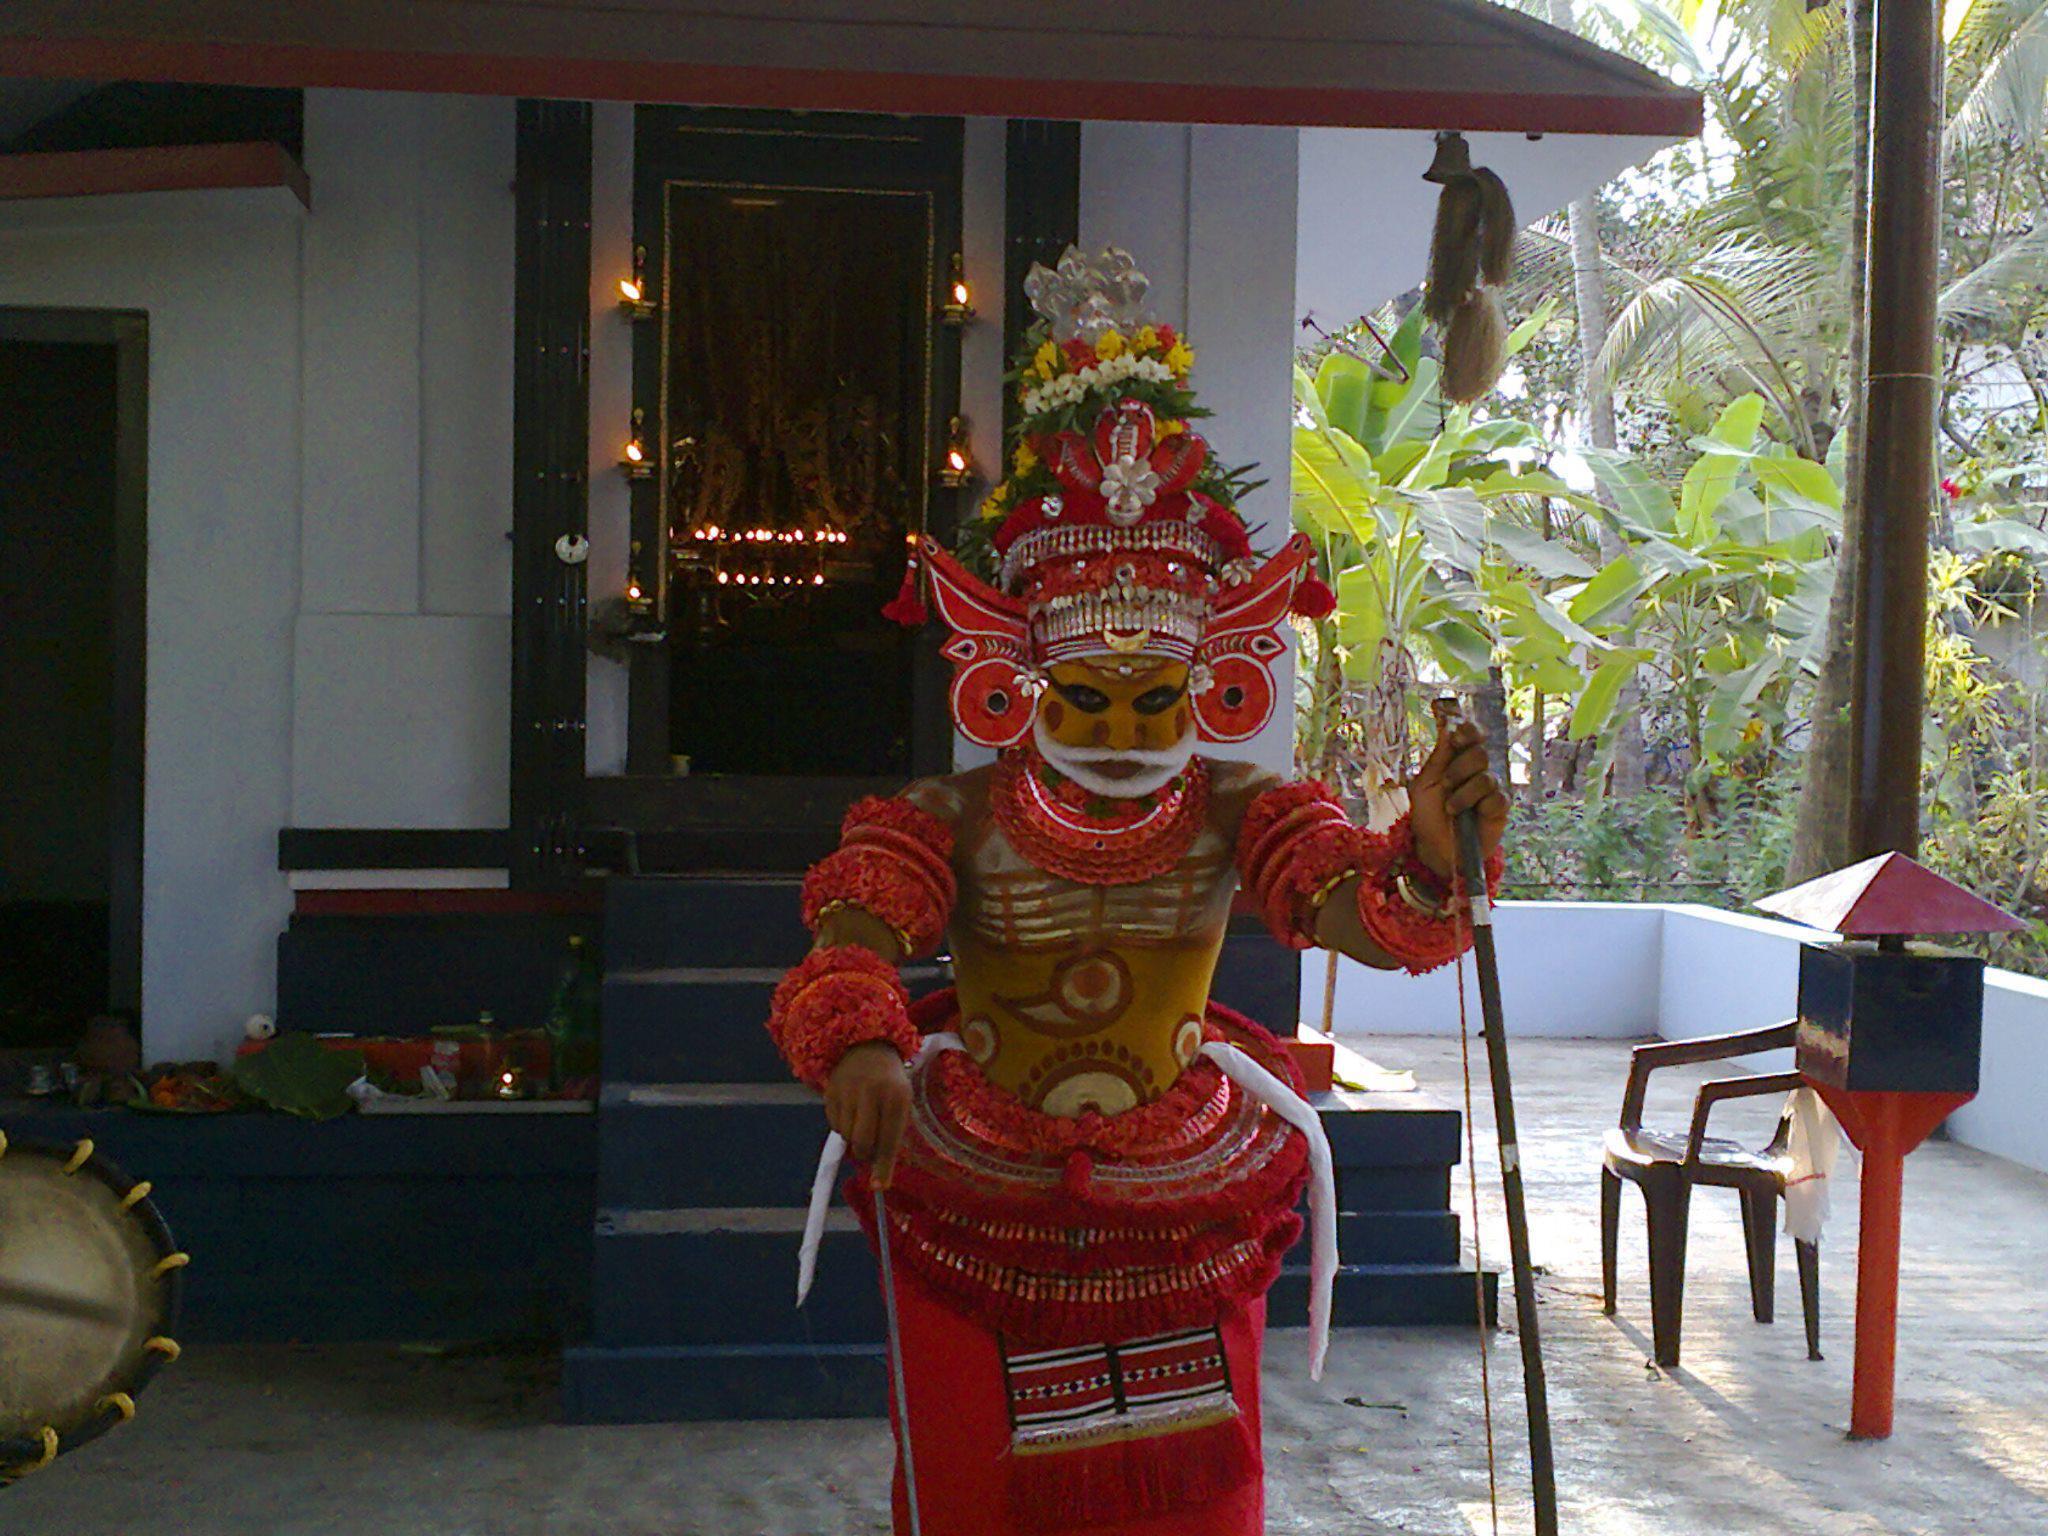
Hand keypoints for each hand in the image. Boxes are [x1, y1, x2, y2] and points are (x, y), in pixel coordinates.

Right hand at [823, 1040, 911, 1188]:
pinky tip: (851, 1109)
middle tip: (868, 1150)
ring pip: (846, 1136)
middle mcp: (872, 1093)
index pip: (889, 1140)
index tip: (879, 1187)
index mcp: (897, 1097)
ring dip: (853, 1138)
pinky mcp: (830, 1091)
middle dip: (865, 1154)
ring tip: (863, 1120)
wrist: (867, 1046)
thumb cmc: (890, 1082)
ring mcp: (848, 1091)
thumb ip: (892, 1135)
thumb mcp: (900, 1102)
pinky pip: (834, 1125)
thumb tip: (878, 1177)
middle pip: (863, 1143)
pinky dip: (842, 1126)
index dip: (884, 1166)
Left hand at [1407, 718, 1507, 881]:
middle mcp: (1478, 770)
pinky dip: (1478, 806)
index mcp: (1458, 759)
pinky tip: (1468, 816)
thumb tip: (1449, 724)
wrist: (1434, 848)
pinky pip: (1496, 798)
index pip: (1473, 734)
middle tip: (1446, 784)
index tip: (1457, 736)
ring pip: (1487, 777)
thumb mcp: (1425, 783)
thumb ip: (1440, 756)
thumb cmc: (1427, 814)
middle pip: (1480, 753)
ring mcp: (1491, 789)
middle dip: (1459, 768)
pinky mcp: (1501, 808)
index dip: (1469, 730)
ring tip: (1451, 808)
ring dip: (1463, 793)